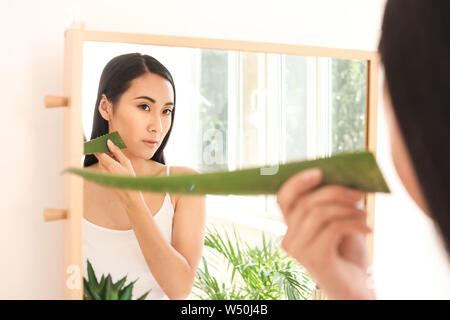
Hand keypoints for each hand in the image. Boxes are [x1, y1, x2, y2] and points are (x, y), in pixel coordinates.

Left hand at [94, 139, 146, 211]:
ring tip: (119, 159)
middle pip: (100, 155)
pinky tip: (117, 165)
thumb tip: (109, 142)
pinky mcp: (103, 176)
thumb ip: (117, 152)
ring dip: (108, 157)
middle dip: (105, 151)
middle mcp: (103, 169)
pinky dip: (108, 163)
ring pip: (101, 161)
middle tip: (115, 149)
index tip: (104, 141)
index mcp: (109, 164)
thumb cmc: (129, 177)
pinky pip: (103, 166)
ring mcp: (102, 173)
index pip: (98, 151)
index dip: (99, 145)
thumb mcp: (126, 162)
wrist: (128, 194)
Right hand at [276, 168, 374, 299]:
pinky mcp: (314, 258)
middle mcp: (289, 239)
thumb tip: (338, 178)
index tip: (319, 172)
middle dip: (335, 192)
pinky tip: (367, 228)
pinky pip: (333, 228)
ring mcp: (299, 250)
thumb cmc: (347, 255)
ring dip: (347, 209)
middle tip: (358, 193)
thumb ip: (331, 204)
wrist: (356, 288)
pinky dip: (354, 223)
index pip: (283, 199)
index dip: (297, 182)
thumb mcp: (338, 222)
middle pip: (306, 202)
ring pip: (319, 213)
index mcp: (292, 228)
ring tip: (365, 214)